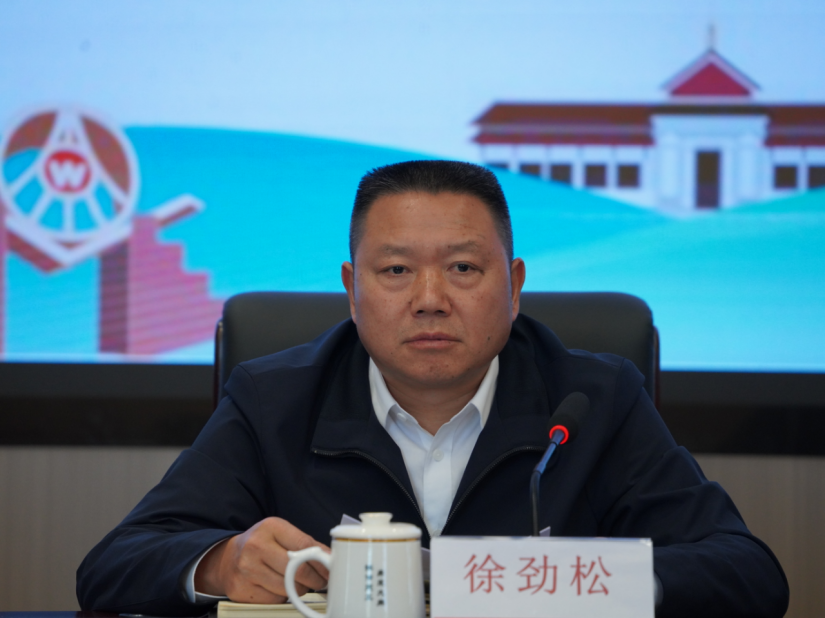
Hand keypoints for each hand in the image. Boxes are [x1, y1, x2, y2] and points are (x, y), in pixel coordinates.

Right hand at [195, 517, 329, 602]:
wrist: (228, 559)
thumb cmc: (261, 544)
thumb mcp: (281, 534)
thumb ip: (305, 544)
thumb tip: (330, 559)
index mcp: (270, 527)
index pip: (304, 545)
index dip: (322, 561)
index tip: (330, 570)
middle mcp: (256, 546)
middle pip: (298, 570)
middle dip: (314, 580)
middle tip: (320, 582)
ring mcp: (246, 569)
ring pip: (288, 589)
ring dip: (299, 590)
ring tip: (297, 583)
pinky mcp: (241, 590)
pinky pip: (274, 600)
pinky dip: (282, 597)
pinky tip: (278, 588)